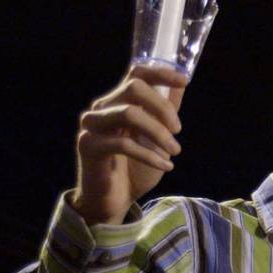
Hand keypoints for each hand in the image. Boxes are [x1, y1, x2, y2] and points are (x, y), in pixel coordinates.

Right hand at [72, 64, 187, 224]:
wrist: (115, 199)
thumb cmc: (136, 167)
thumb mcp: (158, 137)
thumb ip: (166, 111)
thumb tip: (182, 84)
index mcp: (119, 101)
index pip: (136, 74)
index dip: (160, 73)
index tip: (184, 80)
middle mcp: (102, 108)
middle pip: (134, 88)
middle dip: (162, 107)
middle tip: (178, 130)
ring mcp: (92, 126)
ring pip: (129, 113)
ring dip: (158, 132)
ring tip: (175, 151)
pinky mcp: (88, 146)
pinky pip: (122, 143)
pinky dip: (150, 155)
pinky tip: (166, 166)